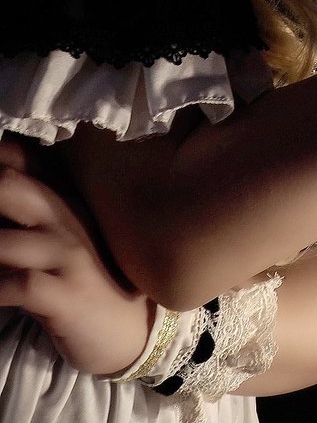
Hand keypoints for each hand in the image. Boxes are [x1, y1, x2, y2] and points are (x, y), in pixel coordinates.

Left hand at [0, 137, 154, 376]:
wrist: (130, 331)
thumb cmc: (86, 280)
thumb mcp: (60, 238)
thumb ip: (32, 209)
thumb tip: (3, 181)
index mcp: (63, 198)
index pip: (21, 159)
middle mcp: (66, 218)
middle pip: (10, 185)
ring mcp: (68, 255)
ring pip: (7, 240)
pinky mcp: (66, 296)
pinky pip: (20, 285)